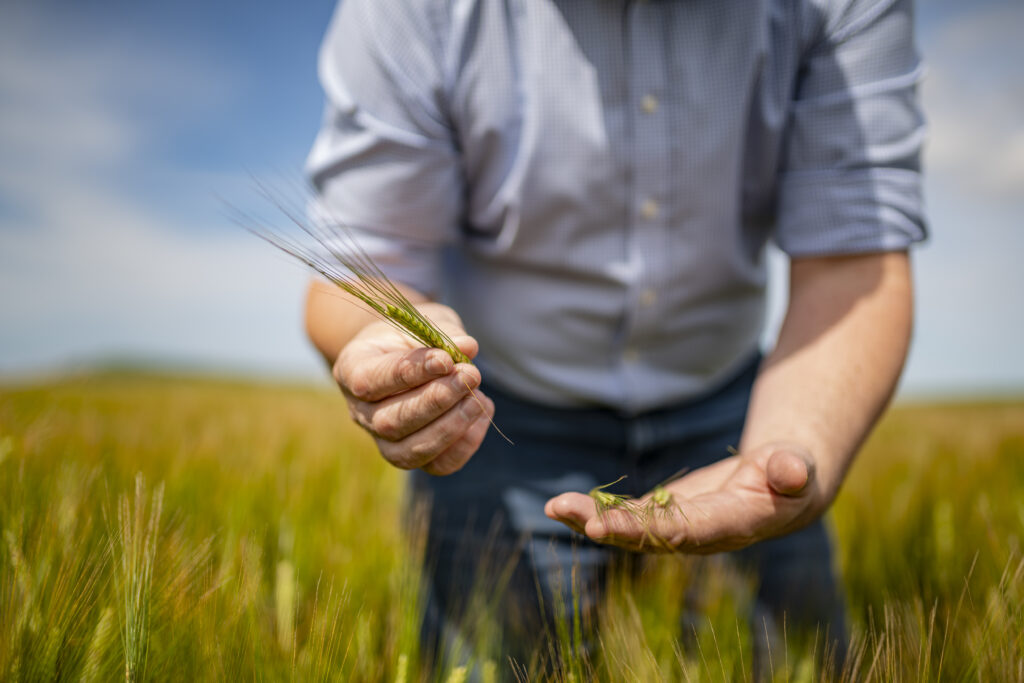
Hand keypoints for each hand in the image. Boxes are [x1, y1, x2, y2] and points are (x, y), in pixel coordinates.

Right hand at [333, 303, 494, 475]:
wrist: (404, 355)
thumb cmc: (412, 335)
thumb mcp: (423, 321)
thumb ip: (443, 333)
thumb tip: (468, 348)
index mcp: (352, 370)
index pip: (373, 381)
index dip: (411, 373)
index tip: (446, 359)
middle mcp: (361, 412)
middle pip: (390, 422)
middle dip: (436, 401)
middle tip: (470, 375)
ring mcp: (383, 440)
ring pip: (409, 452)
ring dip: (450, 427)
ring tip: (478, 398)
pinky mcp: (413, 455)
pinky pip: (436, 466)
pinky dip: (464, 445)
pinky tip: (483, 413)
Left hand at [544, 443, 824, 552]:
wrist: (785, 486)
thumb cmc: (795, 471)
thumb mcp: (799, 465)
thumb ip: (794, 469)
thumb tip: (793, 470)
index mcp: (731, 525)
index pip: (682, 532)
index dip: (642, 530)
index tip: (601, 526)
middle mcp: (699, 534)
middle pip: (646, 535)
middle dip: (604, 525)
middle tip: (561, 511)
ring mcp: (679, 526)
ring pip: (630, 528)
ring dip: (590, 519)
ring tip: (554, 507)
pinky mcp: (667, 514)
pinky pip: (627, 516)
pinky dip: (595, 511)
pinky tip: (563, 507)